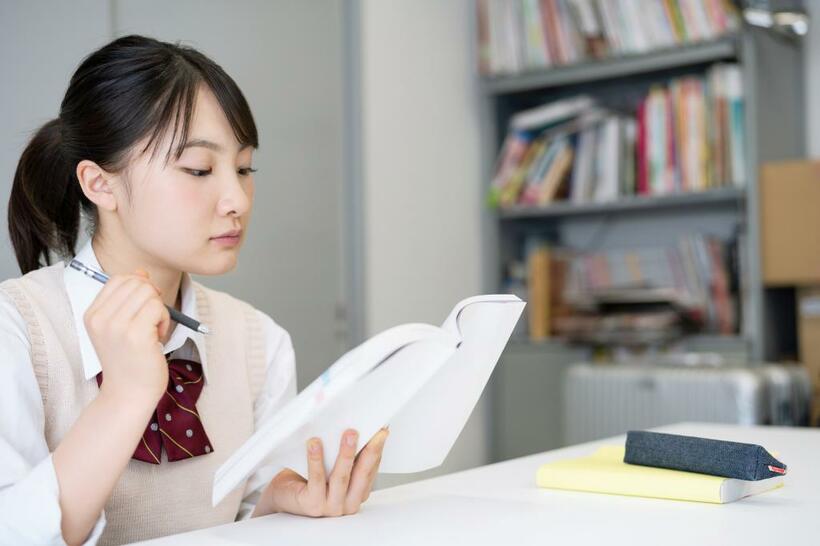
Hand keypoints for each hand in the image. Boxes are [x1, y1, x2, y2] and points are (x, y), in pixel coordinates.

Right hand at [84, 269, 170, 405]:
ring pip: (149, 292)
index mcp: (92, 314)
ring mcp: (116, 326)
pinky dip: (164, 321)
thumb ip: (129, 298)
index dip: (140, 287)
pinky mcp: (135, 334)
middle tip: (150, 322)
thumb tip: (140, 271)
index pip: (120, 279)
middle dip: (152, 298)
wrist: (129, 394)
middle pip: (137, 282)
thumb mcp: (121, 326)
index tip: (143, 309)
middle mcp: (100, 318)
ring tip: (152, 331)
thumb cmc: (130, 360)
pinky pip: (159, 307)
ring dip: (159, 310)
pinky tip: (156, 339)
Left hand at [253, 427, 388, 517]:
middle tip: (376, 432)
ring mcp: (330, 507)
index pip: (371, 470)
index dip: (378, 450)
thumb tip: (358, 427)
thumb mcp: (333, 467)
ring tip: (350, 433)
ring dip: (347, 454)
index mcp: (356, 494)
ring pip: (341, 477)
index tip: (382, 431)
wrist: (283, 496)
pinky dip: (316, 459)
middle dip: (370, 451)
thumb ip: (347, 456)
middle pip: (362, 475)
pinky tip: (315, 443)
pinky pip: (316, 479)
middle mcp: (347, 503)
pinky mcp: (311, 505)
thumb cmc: (308, 478)